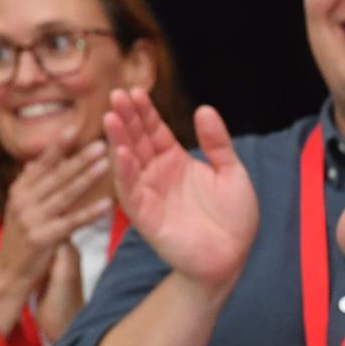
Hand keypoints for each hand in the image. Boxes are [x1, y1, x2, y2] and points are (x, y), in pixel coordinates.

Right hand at [0, 132, 110, 333]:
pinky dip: (90, 213)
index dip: (58, 145)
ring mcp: (32, 219)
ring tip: (106, 163)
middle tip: (101, 142)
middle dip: (79, 157)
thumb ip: (33, 183)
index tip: (74, 127)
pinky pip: (72, 222)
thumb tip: (40, 159)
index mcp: (20, 189)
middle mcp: (23, 200)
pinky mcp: (43, 237)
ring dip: (87, 178)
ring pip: (65, 194)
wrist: (9, 271)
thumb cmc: (23, 235)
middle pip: (56, 175)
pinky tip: (108, 205)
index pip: (42, 163)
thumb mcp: (23, 206)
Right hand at [106, 89, 257, 291]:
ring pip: (128, 163)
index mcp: (175, 161)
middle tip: (116, 94)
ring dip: (119, 140)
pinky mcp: (146, 216)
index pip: (155, 130)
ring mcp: (149, 194)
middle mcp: (157, 174)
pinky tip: (122, 152)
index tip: (135, 90)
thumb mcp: (231, 172)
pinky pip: (131, 191)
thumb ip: (218, 143)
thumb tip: (205, 109)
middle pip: (138, 140)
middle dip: (127, 118)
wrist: (232, 255)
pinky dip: (125, 172)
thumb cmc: (233, 217)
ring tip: (111, 118)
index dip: (145, 112)